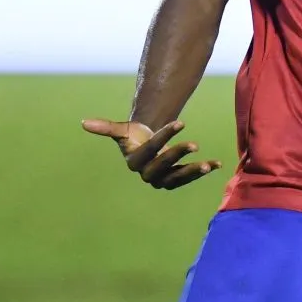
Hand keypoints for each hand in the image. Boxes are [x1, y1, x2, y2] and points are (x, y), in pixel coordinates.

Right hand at [81, 118, 221, 189]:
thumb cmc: (133, 135)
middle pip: (164, 166)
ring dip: (194, 172)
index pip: (150, 150)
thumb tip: (83, 122)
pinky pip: (190, 177)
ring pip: (178, 178)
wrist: (144, 143)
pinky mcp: (175, 180)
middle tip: (195, 144)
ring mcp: (162, 180)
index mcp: (135, 162)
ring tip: (209, 165)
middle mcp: (148, 175)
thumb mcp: (122, 130)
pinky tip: (218, 164)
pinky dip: (204, 170)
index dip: (165, 136)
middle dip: (178, 155)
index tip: (181, 121)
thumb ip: (107, 128)